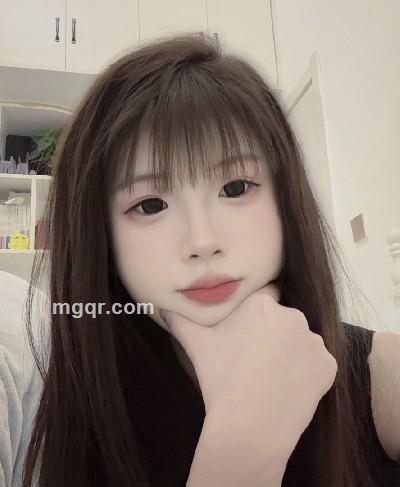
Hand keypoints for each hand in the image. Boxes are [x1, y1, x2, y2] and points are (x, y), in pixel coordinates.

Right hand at [160, 283, 337, 454]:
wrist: (248, 426)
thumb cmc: (220, 379)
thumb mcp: (196, 345)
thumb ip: (180, 321)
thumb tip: (160, 308)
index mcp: (262, 305)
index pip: (264, 298)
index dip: (255, 318)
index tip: (248, 335)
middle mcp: (293, 315)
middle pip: (283, 321)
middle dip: (273, 335)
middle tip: (255, 361)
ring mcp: (314, 341)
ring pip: (301, 341)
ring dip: (291, 353)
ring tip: (271, 377)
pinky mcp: (328, 365)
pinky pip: (317, 363)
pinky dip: (307, 373)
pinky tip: (287, 387)